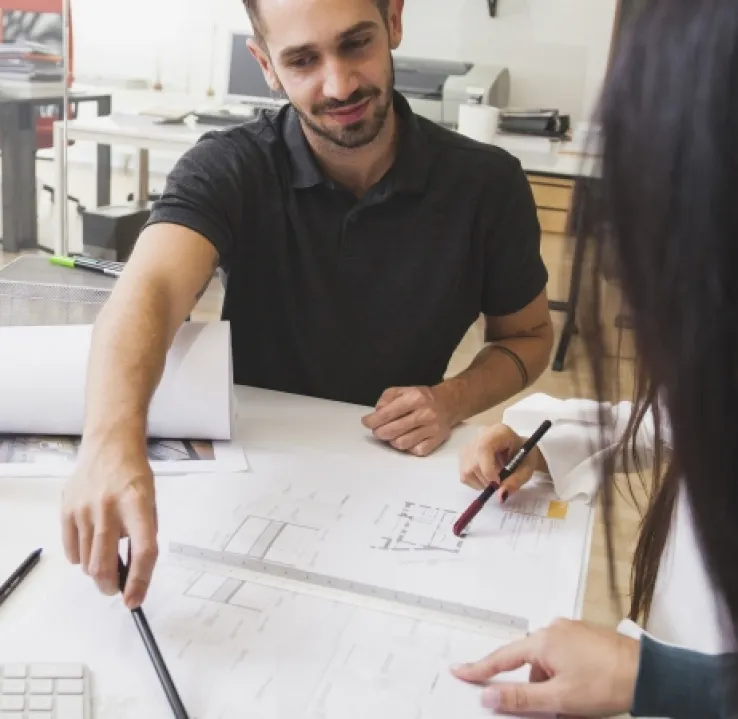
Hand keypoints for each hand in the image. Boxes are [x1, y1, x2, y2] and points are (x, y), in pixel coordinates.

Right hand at [61, 434, 157, 608]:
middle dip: (111, 586)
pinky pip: (72, 550)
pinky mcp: (67, 510)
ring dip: (97, 570)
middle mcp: (109, 507)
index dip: (139, 581)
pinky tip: (91, 545)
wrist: (110, 447)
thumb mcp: (150, 503)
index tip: (135, 600)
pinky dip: (81, 558)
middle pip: (105, 564)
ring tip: (106, 560)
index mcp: (138, 504)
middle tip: (115, 589)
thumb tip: (133, 574)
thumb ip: (144, 535)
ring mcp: (84, 509)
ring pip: (87, 562)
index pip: (143, 551)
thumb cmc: (134, 476)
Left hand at [361, 386, 452, 456]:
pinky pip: (414, 450)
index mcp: (415, 398)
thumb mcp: (403, 390)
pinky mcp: (436, 441)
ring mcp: (432, 429)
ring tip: (392, 434)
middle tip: (377, 430)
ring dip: (392, 441)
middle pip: (392, 431)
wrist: (448, 404)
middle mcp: (425, 413)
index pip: (387, 413)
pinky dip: (407, 447)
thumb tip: (376, 413)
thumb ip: (386, 398)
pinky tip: (407, 438)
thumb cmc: (421, 398)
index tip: (366, 422)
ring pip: (401, 443)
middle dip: (379, 432)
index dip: (372, 420)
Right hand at [452, 618, 639, 716]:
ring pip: (548, 664)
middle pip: (528, 663)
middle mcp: (553, 629)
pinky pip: (563, 659)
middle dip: (534, 690)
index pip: (502, 657)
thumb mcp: (559, 699)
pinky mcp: (585, 637)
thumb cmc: (606, 684)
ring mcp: (571, 631)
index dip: (479, 669)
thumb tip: (489, 696)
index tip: (459, 671)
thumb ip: (521, 698)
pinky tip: (581, 695)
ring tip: (573, 708)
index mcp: (543, 641)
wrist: (649, 673)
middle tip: (550, 708)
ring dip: (552, 687)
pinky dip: (564, 678)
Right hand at [459, 424, 542, 501]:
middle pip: (473, 462)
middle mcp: (480, 434)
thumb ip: (515, 481)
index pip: (483, 448)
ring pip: (466, 470)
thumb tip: (500, 496)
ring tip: (494, 478)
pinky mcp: (463, 454)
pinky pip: (464, 474)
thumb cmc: (524, 456)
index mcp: (499, 432)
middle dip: (487, 480)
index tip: (498, 483)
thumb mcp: (526, 469)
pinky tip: (486, 476)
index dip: (488, 469)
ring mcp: (469, 444)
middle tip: (500, 483)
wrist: (518, 449)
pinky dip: (475, 482)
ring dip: (481, 482)